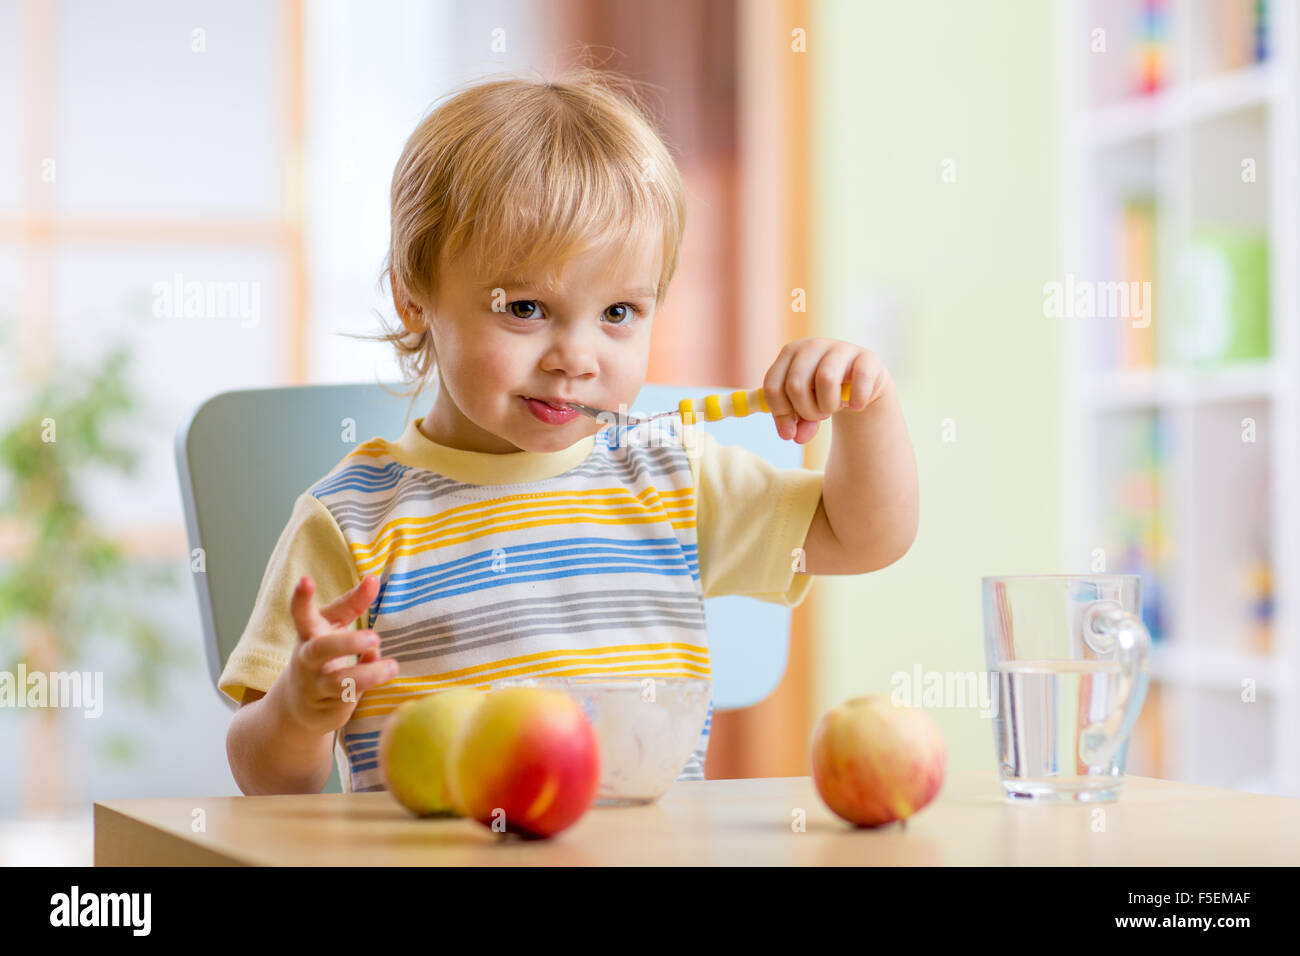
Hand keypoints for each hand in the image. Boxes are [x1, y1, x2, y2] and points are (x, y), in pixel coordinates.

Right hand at [271, 574, 394, 736]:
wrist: (297, 705)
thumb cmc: (323, 654)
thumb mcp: (333, 626)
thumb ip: (352, 605)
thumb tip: (374, 586)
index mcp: (308, 632)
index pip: (302, 613)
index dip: (302, 597)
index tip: (306, 580)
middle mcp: (307, 657)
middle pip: (321, 649)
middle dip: (347, 643)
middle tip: (374, 637)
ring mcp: (316, 683)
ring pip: (339, 680)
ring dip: (368, 673)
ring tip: (393, 666)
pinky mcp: (329, 704)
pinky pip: (351, 694)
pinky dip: (368, 682)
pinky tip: (383, 671)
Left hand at [762, 338, 891, 443]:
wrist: (860, 385)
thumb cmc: (823, 394)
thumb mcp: (805, 408)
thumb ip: (796, 423)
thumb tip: (795, 436)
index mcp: (789, 354)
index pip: (773, 386)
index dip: (780, 414)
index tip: (789, 432)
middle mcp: (812, 346)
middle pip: (796, 385)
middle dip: (806, 411)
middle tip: (818, 415)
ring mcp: (840, 348)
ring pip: (825, 379)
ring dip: (828, 405)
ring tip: (833, 407)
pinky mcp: (866, 357)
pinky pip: (859, 378)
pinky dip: (856, 400)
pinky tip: (856, 406)